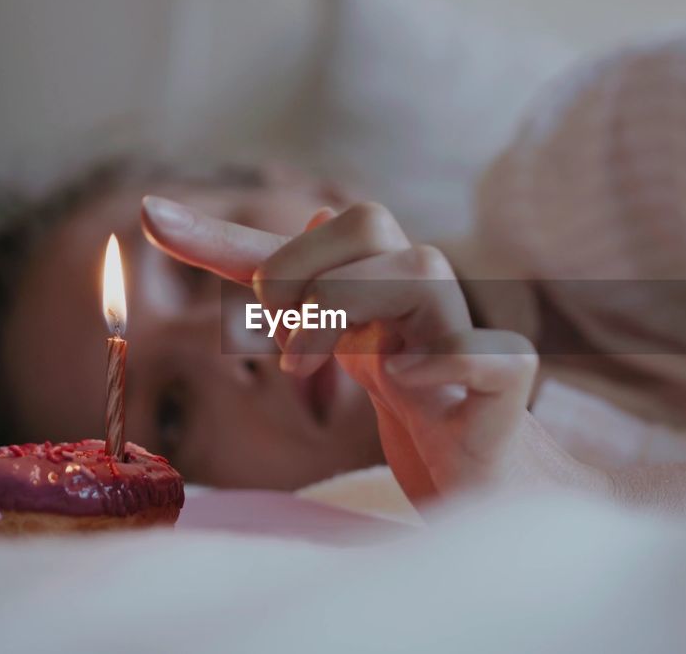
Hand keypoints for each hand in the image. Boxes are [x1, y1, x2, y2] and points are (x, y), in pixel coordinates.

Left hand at [141, 196, 577, 501]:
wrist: (489, 475)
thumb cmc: (418, 398)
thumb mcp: (337, 340)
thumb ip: (281, 281)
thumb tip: (250, 211)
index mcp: (382, 281)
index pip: (327, 225)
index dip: (261, 245)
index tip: (179, 244)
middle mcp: (426, 293)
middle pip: (369, 221)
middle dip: (307, 272)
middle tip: (286, 346)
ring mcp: (469, 334)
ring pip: (422, 267)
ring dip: (350, 310)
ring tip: (319, 371)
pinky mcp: (506, 385)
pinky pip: (491, 352)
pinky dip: (442, 363)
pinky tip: (406, 389)